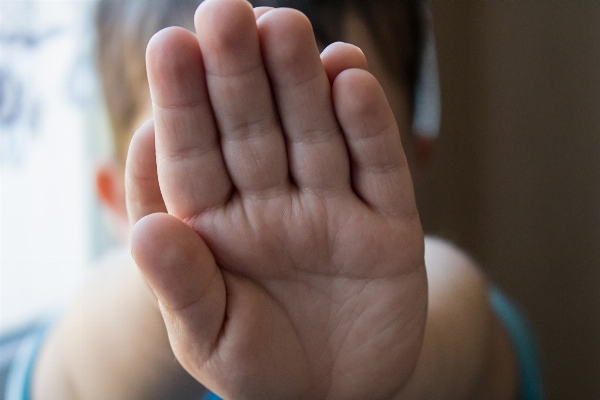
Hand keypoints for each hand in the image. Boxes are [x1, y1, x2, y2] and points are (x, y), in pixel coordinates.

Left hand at [128, 1, 426, 397]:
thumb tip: (144, 233)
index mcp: (216, 227)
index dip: (182, 104)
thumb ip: (182, 288)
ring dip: (302, 81)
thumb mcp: (209, 339)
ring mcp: (332, 211)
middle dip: (240, 73)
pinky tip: (350, 78)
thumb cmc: (259, 367)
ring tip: (285, 26)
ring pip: (315, 134)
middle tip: (226, 11)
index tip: (170, 47)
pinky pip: (377, 169)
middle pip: (253, 129)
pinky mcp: (388, 227)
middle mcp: (272, 206)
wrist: (337, 396)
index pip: (192, 157)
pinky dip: (368, 127)